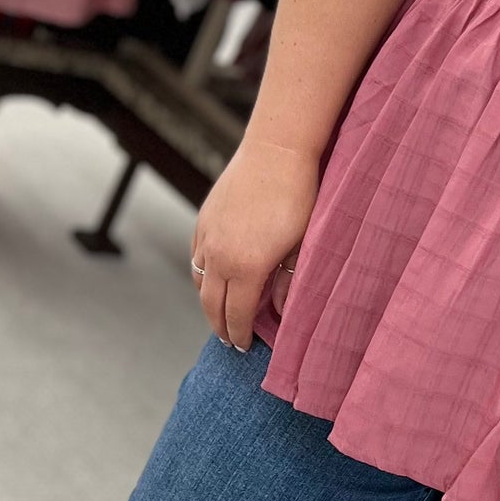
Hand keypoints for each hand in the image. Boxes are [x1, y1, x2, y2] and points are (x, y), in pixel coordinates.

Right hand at [190, 140, 320, 352]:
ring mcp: (207, 237)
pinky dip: (202, 274)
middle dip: (219, 326)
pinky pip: (196, 257)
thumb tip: (280, 311)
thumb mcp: (302, 245)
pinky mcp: (204, 219)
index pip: (236, 315)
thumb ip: (289, 282)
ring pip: (199, 281)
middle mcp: (219, 257)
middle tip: (228, 340)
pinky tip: (213, 277)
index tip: (243, 348)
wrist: (276, 152)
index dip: (238, 335)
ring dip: (209, 301)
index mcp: (245, 268)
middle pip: (211, 304)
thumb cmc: (298, 198)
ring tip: (221, 313)